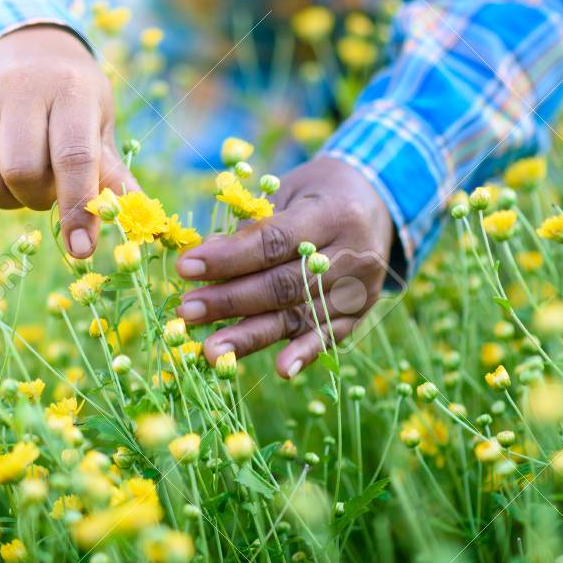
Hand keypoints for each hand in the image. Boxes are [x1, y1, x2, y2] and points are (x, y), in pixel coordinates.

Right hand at [0, 25, 136, 257]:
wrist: (22, 46)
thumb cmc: (72, 95)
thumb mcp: (98, 120)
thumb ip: (110, 169)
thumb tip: (135, 214)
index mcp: (69, 88)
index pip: (73, 157)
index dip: (78, 208)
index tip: (82, 249)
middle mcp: (20, 87)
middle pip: (22, 173)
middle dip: (40, 198)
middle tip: (51, 187)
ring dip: (12, 198)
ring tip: (27, 177)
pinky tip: (2, 164)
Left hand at [174, 158, 395, 378]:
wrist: (376, 204)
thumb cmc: (316, 194)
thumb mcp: (288, 192)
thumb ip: (253, 225)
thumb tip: (206, 255)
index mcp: (333, 214)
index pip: (275, 242)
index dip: (229, 258)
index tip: (186, 268)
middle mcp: (354, 254)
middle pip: (284, 284)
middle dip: (231, 300)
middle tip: (187, 311)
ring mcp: (360, 289)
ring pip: (300, 316)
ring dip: (252, 335)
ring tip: (211, 350)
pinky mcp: (360, 313)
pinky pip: (328, 337)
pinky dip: (305, 354)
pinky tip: (282, 370)